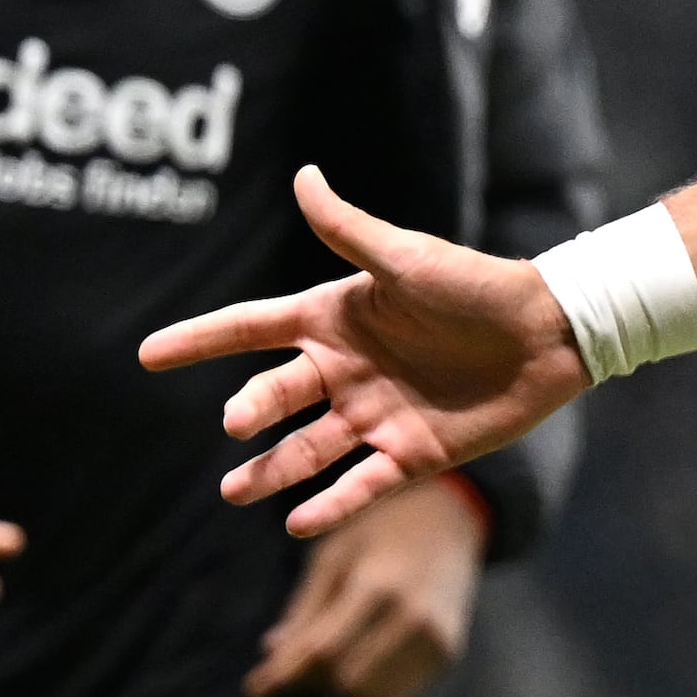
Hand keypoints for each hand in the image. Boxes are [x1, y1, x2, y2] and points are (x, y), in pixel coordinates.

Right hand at [142, 169, 587, 537]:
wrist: (550, 332)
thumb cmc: (477, 285)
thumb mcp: (407, 257)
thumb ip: (349, 232)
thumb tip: (302, 174)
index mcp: (335, 320)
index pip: (252, 329)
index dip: (200, 339)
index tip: (146, 354)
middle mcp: (346, 370)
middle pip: (278, 394)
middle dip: (251, 410)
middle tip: (234, 424)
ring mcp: (375, 415)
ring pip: (309, 449)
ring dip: (272, 472)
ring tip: (236, 492)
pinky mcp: (412, 454)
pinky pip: (362, 484)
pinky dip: (331, 505)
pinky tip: (298, 522)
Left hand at [245, 473, 486, 696]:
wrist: (450, 520)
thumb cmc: (380, 531)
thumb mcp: (334, 555)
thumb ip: (304, 608)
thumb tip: (269, 654)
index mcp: (377, 585)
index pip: (323, 650)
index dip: (284, 674)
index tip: (254, 689)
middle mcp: (413, 616)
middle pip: (345, 679)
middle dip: (311, 679)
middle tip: (292, 668)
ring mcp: (437, 637)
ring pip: (371, 695)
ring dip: (340, 687)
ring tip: (328, 660)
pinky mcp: (449, 651)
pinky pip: (397, 694)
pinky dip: (371, 687)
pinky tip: (362, 659)